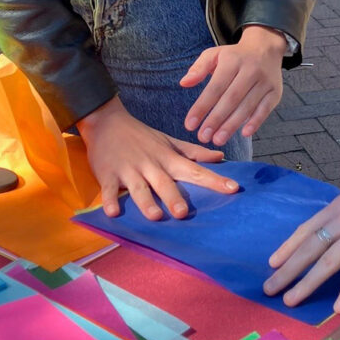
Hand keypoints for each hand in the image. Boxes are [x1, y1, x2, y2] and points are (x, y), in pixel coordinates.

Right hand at [77, 96, 238, 220]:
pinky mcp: (107, 174)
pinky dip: (109, 200)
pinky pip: (108, 189)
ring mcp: (128, 170)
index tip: (233, 188)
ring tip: (155, 217)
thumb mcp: (169, 141)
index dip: (214, 180)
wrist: (107, 121)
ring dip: (146, 202)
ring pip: (139, 188)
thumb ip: (194, 152)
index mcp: (168, 158)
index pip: (195, 170)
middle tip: (183, 213)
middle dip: (174, 197)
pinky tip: (112, 213)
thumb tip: (220, 156)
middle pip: (164, 183)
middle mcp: (150, 164)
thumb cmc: (142, 136)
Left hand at [181, 25, 284, 145]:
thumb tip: (183, 83)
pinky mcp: (275, 92)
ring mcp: (265, 82)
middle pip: (231, 99)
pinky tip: (244, 134)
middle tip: (203, 137)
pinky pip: (265, 109)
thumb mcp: (214, 54)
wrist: (266, 48)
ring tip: (218, 139)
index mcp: (232, 61)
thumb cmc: (234, 56)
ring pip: (247, 107)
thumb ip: (198, 68)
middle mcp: (250, 70)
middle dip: (216, 120)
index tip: (190, 124)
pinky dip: (255, 122)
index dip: (202, 107)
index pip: (215, 87)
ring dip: (232, 125)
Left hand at [264, 172, 339, 314]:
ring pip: (327, 262)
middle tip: (268, 289)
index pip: (305, 230)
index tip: (272, 263)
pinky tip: (338, 308)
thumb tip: (335, 226)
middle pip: (309, 249)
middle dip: (287, 271)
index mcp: (336, 208)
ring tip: (290, 301)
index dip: (287, 248)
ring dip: (306, 284)